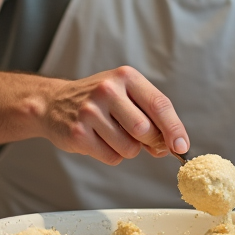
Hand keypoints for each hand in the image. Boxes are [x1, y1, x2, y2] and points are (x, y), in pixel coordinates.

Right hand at [41, 66, 189, 165]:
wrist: (53, 103)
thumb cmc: (100, 101)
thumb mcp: (126, 95)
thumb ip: (151, 116)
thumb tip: (172, 145)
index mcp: (126, 77)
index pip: (159, 105)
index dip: (174, 129)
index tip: (181, 147)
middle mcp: (107, 90)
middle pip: (145, 129)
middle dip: (148, 141)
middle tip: (140, 138)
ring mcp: (90, 111)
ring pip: (129, 148)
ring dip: (127, 149)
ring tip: (112, 134)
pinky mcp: (78, 132)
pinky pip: (110, 157)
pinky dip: (110, 155)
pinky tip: (98, 140)